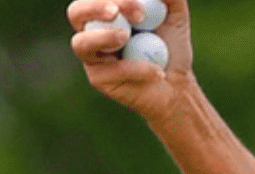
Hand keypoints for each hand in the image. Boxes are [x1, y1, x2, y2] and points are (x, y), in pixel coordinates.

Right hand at [67, 0, 193, 122]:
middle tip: (117, 12)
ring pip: (81, 43)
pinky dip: (137, 68)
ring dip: (103, 37)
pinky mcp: (99, 79)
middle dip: (95, 8)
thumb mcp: (176, 17)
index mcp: (105, 11)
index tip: (139, 6)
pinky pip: (111, 71)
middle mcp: (92, 30)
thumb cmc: (171, 47)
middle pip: (76, 12)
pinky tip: (158, 72)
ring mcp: (92, 55)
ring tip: (126, 37)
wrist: (177, 84)